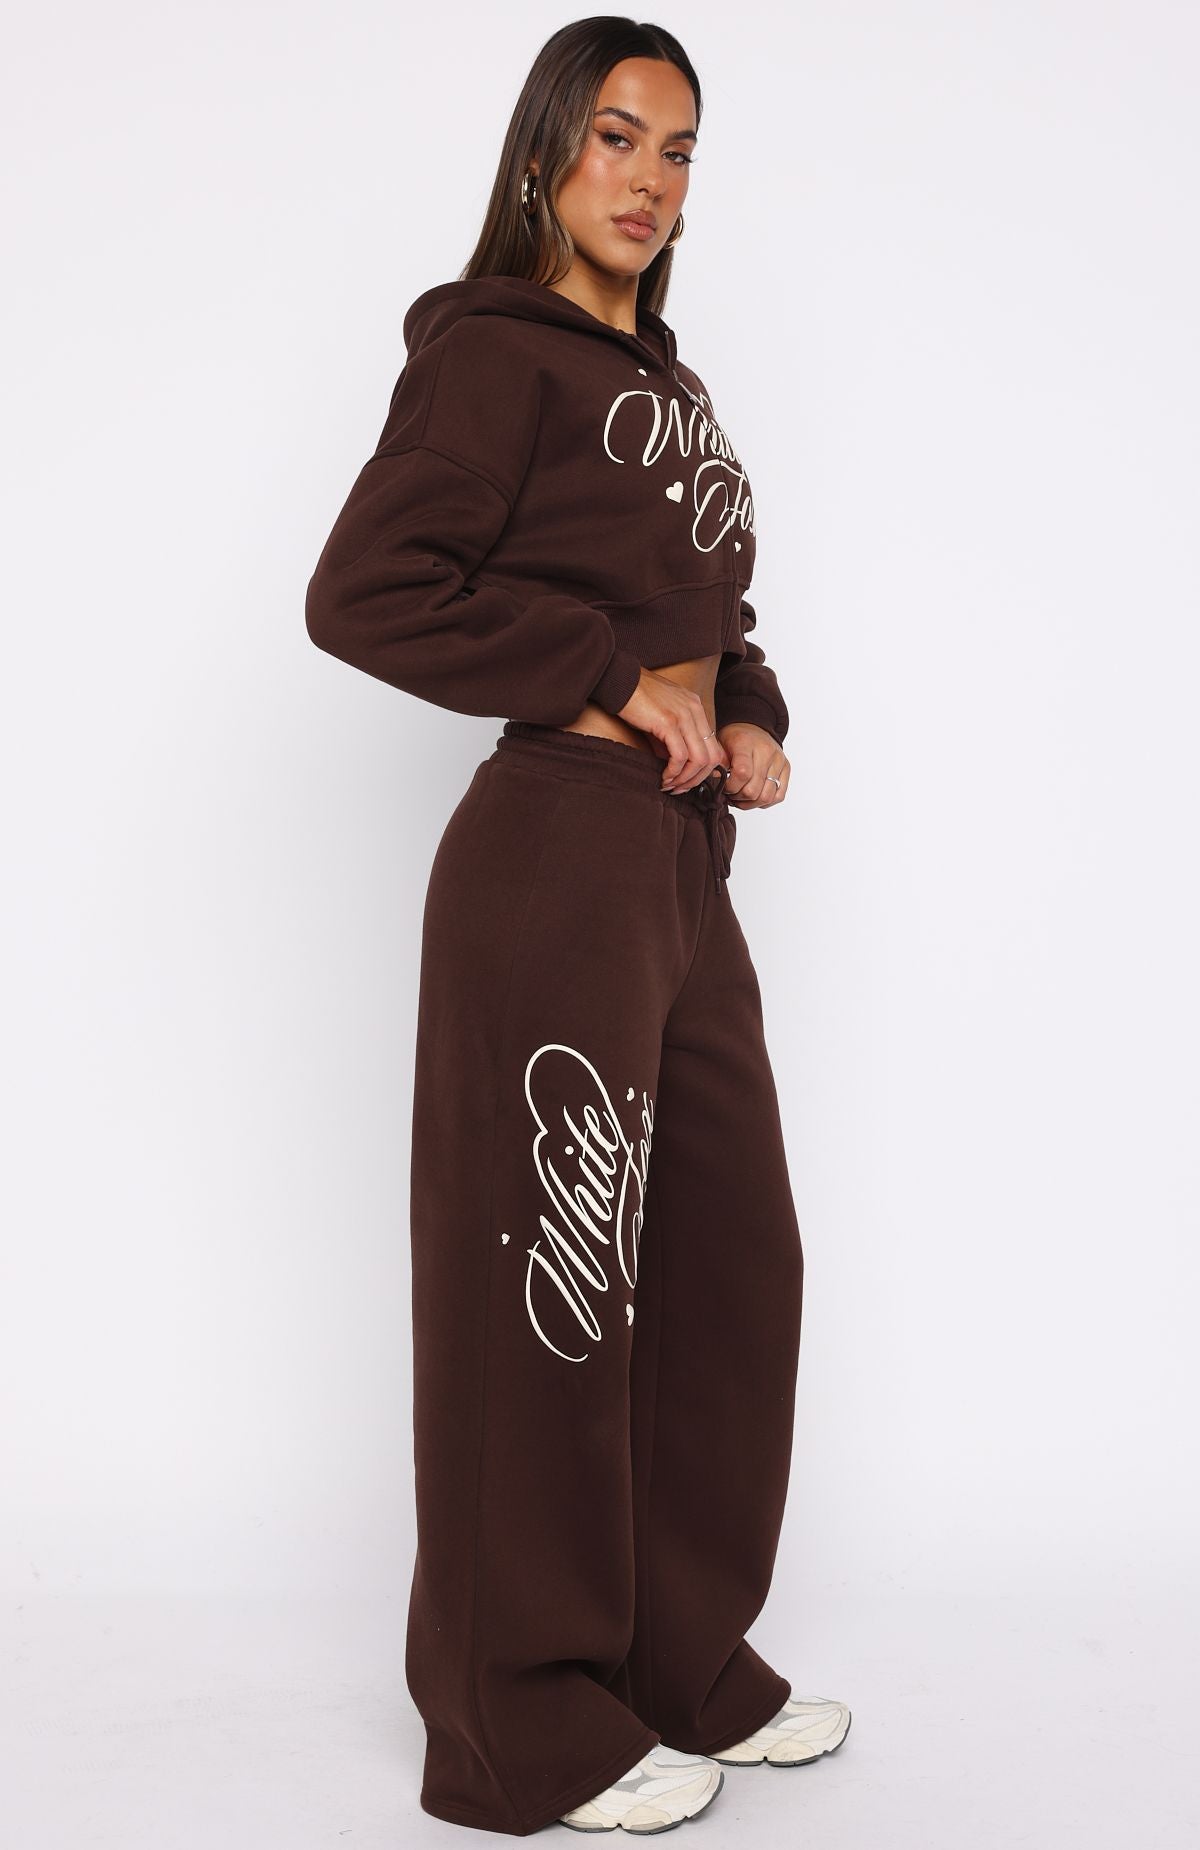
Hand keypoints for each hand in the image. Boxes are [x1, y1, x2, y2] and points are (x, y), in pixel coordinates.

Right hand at [617, 669, 729, 791]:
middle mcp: (694, 710)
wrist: (618, 680)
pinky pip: (680, 756)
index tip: (687, 780)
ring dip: (685, 779)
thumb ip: (673, 737)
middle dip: (697, 779)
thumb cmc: (635, 699)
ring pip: (699, 759)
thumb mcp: (662, 716)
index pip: (713, 746)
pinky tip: (663, 777)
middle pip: (711, 756)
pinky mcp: (668, 722)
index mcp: (695, 707)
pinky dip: (673, 772)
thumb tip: (676, 765)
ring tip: (670, 785)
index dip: (703, 770)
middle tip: (680, 789)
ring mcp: (683, 715)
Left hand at [716, 723, 788, 808]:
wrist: (753, 727)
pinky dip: (765, 802)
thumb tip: (717, 781)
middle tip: (730, 794)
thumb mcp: (720, 746)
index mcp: (746, 743)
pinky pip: (779, 796)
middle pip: (753, 790)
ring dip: (750, 803)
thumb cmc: (734, 738)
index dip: (730, 787)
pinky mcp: (786, 768)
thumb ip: (718, 764)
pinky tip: (754, 798)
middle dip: (738, 797)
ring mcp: (779, 760)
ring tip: (740, 798)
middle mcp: (766, 751)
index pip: (742, 773)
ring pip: (766, 797)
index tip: (724, 787)